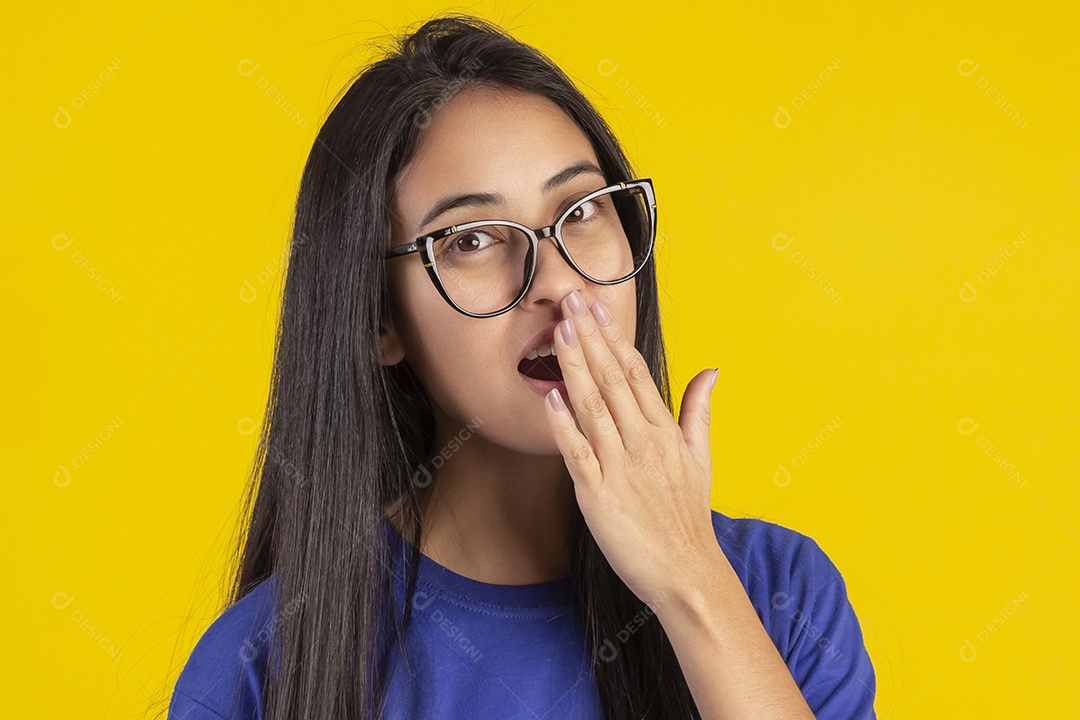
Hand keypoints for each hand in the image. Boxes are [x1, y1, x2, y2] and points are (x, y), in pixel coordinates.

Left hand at [544, 290, 720, 607]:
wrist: (687, 572)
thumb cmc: (688, 515)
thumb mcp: (702, 457)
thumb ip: (698, 410)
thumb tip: (711, 370)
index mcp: (664, 430)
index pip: (635, 371)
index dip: (612, 336)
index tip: (595, 306)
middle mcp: (643, 442)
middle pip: (612, 379)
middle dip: (590, 337)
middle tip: (570, 300)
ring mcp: (620, 466)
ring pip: (593, 407)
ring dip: (575, 367)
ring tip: (559, 331)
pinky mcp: (598, 494)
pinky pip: (577, 452)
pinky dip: (563, 424)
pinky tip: (550, 396)